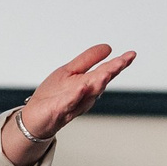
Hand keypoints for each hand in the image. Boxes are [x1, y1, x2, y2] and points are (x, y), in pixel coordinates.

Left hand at [4, 44, 135, 165]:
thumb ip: (88, 60)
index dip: (118, 64)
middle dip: (111, 72)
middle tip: (123, 62)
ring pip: (88, 93)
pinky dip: (75, 95)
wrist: (35, 117)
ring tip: (106, 72)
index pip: (106, 71)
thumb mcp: (71, 71)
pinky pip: (68, 102)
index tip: (131, 55)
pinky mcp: (58, 110)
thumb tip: (108, 47)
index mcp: (88, 84)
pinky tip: (81, 87)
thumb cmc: (53, 95)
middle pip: (100, 82)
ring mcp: (73, 103)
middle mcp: (84, 95)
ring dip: (97, 83)